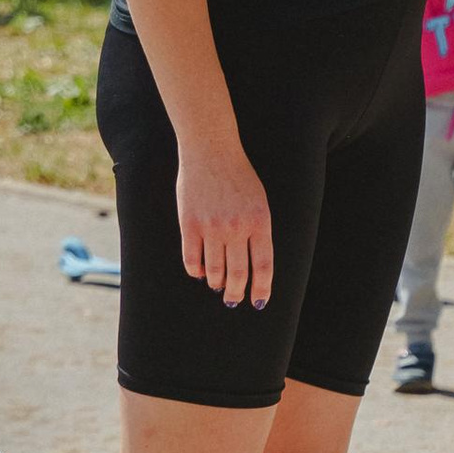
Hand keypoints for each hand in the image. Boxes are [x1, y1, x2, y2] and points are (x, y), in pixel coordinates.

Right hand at [176, 134, 273, 309]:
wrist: (210, 151)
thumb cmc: (238, 176)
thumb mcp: (259, 201)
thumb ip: (257, 231)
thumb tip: (253, 263)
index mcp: (259, 222)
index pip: (263, 266)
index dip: (262, 288)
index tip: (259, 302)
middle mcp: (236, 227)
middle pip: (238, 273)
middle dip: (236, 293)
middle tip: (233, 300)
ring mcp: (211, 227)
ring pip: (215, 270)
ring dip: (217, 283)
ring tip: (218, 286)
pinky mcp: (189, 224)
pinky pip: (192, 259)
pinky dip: (196, 271)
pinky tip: (200, 273)